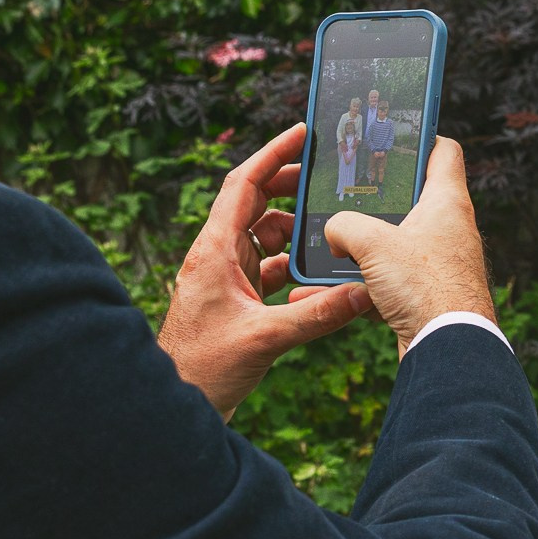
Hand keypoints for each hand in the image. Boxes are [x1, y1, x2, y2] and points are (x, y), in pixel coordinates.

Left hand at [158, 123, 371, 419]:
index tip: (302, 133)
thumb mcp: (265, 339)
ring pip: (264, 237)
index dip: (272, 154)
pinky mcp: (234, 299)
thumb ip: (317, 316)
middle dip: (290, 189)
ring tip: (328, 232)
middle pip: (256, 203)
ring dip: (294, 233)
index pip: (243, 184)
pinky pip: (268, 268)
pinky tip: (316, 277)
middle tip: (327, 180)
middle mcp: (217, 256)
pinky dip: (292, 266)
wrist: (175, 405)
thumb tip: (361, 293)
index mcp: (214, 251)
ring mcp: (225, 278)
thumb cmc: (202, 369)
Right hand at [320, 137, 493, 357]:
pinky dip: (357, 285)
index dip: (420, 136)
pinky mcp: (425, 293)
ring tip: (322, 246)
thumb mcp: (373, 243)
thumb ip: (345, 225)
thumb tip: (335, 231)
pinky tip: (322, 293)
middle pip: (408, 198)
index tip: (391, 134)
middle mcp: (447, 228)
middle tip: (339, 193)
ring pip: (391, 243)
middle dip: (371, 199)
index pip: (443, 150)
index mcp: (446, 201)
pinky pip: (385, 280)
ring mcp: (437, 262)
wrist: (449, 349)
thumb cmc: (426, 287)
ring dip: (357, 248)